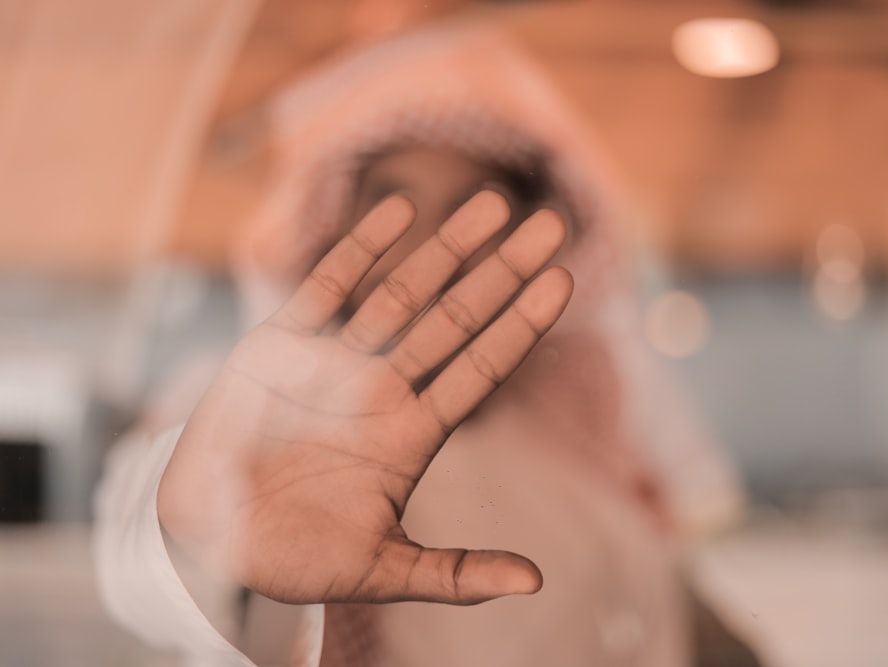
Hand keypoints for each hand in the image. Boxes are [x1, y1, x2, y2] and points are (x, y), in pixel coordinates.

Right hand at [157, 191, 571, 605]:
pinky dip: (361, 250)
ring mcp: (334, 364)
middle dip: (503, 272)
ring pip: (402, 294)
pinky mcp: (280, 348)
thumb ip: (454, 574)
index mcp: (411, 436)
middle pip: (456, 320)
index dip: (522, 326)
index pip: (481, 369)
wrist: (210, 543)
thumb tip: (537, 584)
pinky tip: (400, 211)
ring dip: (446, 248)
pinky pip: (326, 288)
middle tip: (555, 224)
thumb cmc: (298, 558)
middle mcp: (383, 390)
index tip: (565, 282)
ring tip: (493, 203)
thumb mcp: (382, 571)